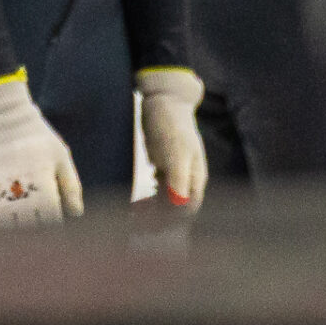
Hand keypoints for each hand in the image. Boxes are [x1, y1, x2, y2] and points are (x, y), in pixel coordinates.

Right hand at [0, 74, 83, 228]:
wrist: (2, 118)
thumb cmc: (37, 137)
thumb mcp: (60, 156)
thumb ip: (70, 186)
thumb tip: (76, 213)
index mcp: (43, 182)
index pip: (51, 218)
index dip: (54, 217)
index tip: (52, 208)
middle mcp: (21, 190)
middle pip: (31, 226)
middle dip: (36, 221)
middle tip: (35, 208)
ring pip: (9, 226)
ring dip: (16, 224)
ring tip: (20, 212)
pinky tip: (3, 213)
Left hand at [136, 68, 206, 210]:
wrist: (165, 100)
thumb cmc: (171, 124)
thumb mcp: (175, 152)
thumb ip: (179, 178)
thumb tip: (180, 204)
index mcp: (194, 177)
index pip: (186, 210)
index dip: (168, 220)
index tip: (146, 224)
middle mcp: (188, 179)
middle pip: (176, 209)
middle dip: (157, 219)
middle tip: (132, 222)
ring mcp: (177, 173)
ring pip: (167, 203)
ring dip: (152, 212)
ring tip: (131, 214)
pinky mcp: (166, 167)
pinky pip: (160, 192)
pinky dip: (149, 200)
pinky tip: (137, 203)